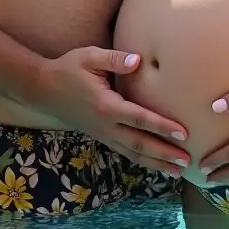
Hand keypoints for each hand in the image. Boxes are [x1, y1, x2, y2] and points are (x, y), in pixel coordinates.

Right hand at [38, 47, 189, 176]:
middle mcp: (106, 125)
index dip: (162, 127)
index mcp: (106, 106)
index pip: (140, 119)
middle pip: (140, 144)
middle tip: (187, 162)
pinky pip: (124, 152)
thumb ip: (115, 59)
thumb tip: (139, 60)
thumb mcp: (89, 57)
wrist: (42, 89)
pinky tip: (155, 164)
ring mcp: (102, 134)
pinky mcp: (100, 136)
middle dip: (164, 154)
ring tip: (177, 172)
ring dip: (156, 163)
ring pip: (132, 153)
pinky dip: (141, 160)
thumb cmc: (68, 69)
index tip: (183, 133)